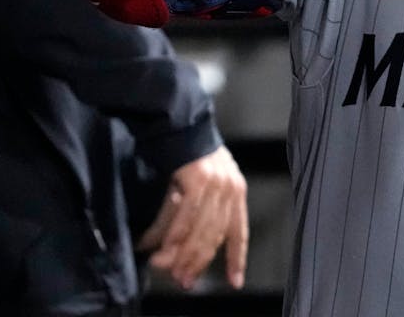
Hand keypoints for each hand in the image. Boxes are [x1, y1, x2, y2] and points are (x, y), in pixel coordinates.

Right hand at [138, 145, 248, 289]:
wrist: (180, 122)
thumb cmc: (188, 154)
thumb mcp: (206, 181)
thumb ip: (203, 211)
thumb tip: (186, 247)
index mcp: (237, 190)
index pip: (239, 231)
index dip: (236, 258)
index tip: (235, 281)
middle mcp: (231, 187)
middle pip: (217, 235)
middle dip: (199, 262)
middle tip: (184, 280)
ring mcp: (216, 183)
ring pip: (201, 230)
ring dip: (183, 253)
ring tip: (169, 269)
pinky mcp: (198, 178)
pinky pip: (186, 216)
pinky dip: (175, 235)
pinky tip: (164, 248)